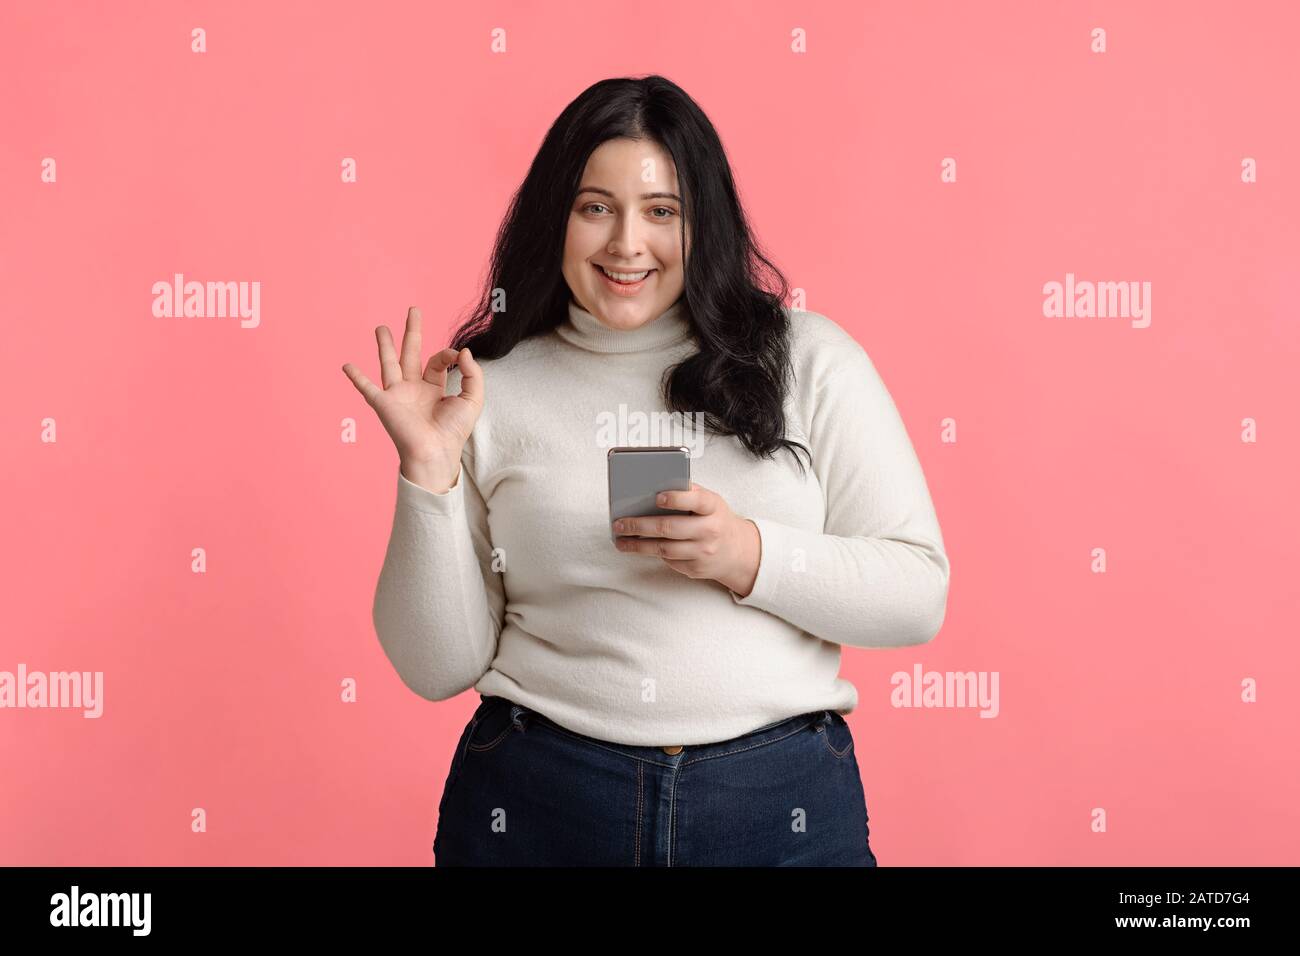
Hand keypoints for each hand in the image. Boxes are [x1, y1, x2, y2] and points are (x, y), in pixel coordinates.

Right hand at [341, 307, 484, 486]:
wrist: (435, 452)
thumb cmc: (454, 431)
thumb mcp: (472, 399)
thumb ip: (472, 373)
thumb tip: (463, 351)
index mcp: (434, 389)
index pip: (437, 361)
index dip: (448, 354)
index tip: (456, 356)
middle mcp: (414, 389)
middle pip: (412, 354)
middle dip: (412, 332)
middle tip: (413, 310)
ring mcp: (398, 395)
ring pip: (389, 364)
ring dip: (385, 345)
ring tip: (381, 327)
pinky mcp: (384, 403)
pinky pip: (367, 388)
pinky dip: (356, 377)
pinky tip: (346, 366)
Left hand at [611, 482, 761, 596]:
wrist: (738, 551)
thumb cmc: (716, 519)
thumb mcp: (710, 501)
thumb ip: (688, 492)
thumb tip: (654, 486)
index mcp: (713, 507)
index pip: (696, 501)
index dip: (676, 499)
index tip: (656, 497)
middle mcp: (710, 530)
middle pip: (670, 528)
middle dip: (640, 526)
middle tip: (620, 524)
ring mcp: (703, 552)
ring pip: (664, 549)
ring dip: (638, 545)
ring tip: (621, 540)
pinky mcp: (696, 568)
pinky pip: (669, 560)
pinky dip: (653, 553)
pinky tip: (639, 547)